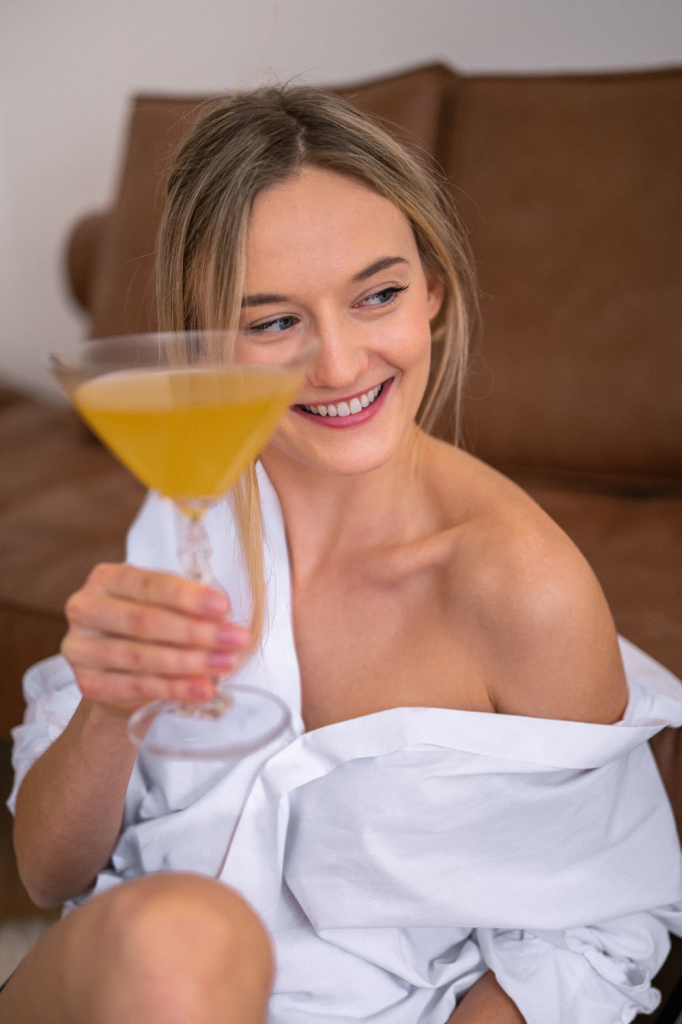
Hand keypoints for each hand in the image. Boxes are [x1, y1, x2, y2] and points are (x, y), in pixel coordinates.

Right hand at [61, 563, 250, 716]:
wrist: (121, 672)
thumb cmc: (149, 627)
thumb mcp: (164, 605)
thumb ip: (185, 604)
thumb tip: (224, 617)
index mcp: (105, 578)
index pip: (147, 584)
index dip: (186, 596)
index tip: (223, 607)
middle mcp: (85, 608)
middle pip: (144, 621)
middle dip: (196, 631)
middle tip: (235, 640)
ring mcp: (80, 648)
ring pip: (141, 656)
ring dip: (190, 662)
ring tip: (226, 664)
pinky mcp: (88, 683)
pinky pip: (137, 687)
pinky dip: (174, 689)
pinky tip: (203, 689)